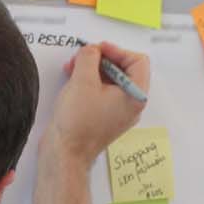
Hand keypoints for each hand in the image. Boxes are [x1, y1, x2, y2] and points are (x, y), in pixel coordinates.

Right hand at [45, 42, 149, 162]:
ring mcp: (118, 112)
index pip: (138, 61)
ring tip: (72, 66)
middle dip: (102, 59)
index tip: (98, 49)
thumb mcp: (83, 80)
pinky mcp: (104, 116)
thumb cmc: (78, 123)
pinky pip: (102, 92)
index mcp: (135, 96)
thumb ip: (90, 57)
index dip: (117, 50)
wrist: (65, 153)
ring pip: (110, 80)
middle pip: (124, 69)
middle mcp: (131, 105)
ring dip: (92, 69)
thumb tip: (92, 50)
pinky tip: (72, 77)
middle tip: (83, 55)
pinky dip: (89, 81)